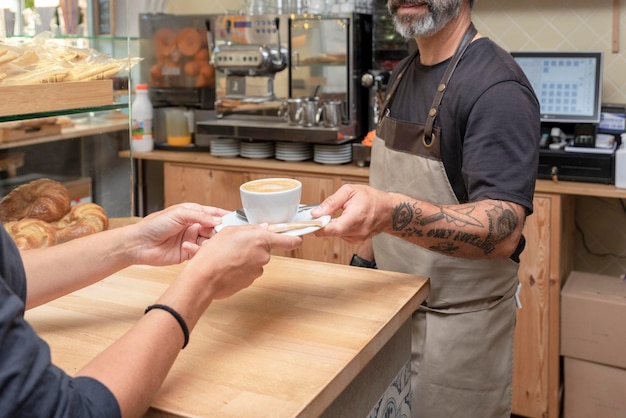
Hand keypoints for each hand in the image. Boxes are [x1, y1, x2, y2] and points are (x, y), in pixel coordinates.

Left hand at [130, 203, 229, 265]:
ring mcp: (191, 240)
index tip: (236, 220)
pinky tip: (194, 249)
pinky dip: (201, 252)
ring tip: (208, 243)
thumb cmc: (154, 225)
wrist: (139, 244)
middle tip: (224, 235)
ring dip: (211, 243)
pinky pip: (201, 253)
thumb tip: (217, 220)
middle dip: (220, 232)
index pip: (213, 213)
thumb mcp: (179, 214)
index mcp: (192, 213)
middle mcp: (193, 226)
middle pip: (214, 229)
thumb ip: (200, 216)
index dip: (225, 216)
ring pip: (210, 242)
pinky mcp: (188, 253)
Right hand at [182, 224, 302, 299]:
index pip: (287, 240)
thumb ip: (249, 229)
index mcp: (261, 239)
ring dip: (245, 259)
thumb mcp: (229, 231)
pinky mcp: (250, 282)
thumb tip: (262, 229)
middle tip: (235, 246)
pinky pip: (248, 272)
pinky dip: (239, 270)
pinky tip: (227, 268)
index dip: (294, 238)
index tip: (298, 238)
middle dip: (253, 247)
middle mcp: (263, 255)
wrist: (204, 278)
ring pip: (255, 261)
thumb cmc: (214, 253)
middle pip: (264, 249)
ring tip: (227, 257)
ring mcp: (257, 270)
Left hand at [310, 184, 390, 243]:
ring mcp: (357, 238)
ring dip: (332, 225)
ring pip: (335, 234)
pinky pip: (341, 235)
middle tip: (319, 215)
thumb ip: (331, 202)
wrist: (389, 210)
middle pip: (331, 232)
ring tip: (339, 213)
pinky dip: (339, 228)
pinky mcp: (355, 241)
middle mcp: (357, 231)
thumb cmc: (373, 199)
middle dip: (322, 223)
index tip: (308, 224)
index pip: (332, 228)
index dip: (318, 227)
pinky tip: (345, 219)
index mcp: (356, 217)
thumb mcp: (350, 191)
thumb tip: (316, 212)